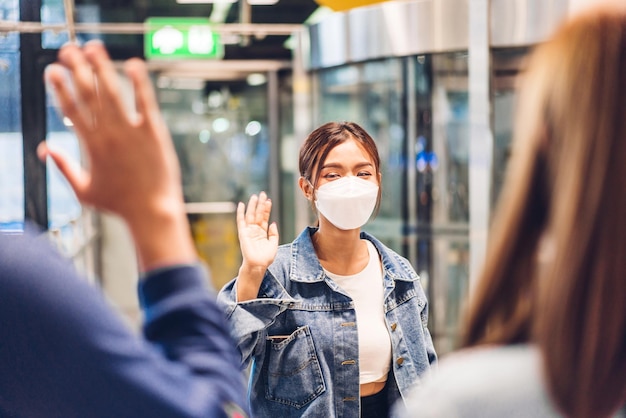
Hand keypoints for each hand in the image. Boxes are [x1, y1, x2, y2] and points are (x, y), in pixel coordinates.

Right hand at [40, 41, 195, 270]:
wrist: (152, 212)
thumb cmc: (120, 205)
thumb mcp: (84, 192)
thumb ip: (63, 169)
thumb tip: (44, 150)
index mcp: (90, 146)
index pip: (70, 110)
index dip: (60, 87)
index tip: (52, 70)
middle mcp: (109, 135)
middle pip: (88, 94)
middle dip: (76, 68)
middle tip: (68, 48)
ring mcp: (132, 132)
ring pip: (113, 92)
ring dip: (102, 67)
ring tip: (94, 47)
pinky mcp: (154, 133)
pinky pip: (145, 102)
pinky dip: (139, 82)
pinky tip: (133, 63)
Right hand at [236, 192, 278, 300]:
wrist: (258, 265)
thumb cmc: (265, 257)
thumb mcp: (274, 244)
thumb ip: (274, 233)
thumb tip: (273, 223)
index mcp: (262, 232)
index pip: (264, 217)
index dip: (267, 209)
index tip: (269, 200)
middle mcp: (255, 230)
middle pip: (258, 214)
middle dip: (260, 204)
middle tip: (262, 193)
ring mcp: (249, 231)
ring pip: (250, 215)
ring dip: (252, 206)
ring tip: (255, 196)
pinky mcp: (243, 233)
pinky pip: (241, 221)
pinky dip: (240, 213)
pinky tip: (241, 204)